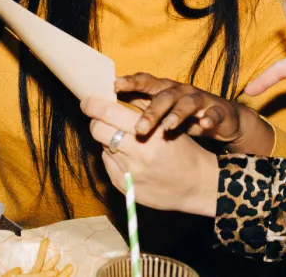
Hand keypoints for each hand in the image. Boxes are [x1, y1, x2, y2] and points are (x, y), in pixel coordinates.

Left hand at [81, 97, 218, 217]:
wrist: (198, 184)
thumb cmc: (184, 150)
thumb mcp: (167, 124)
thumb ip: (141, 111)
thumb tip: (113, 98)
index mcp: (150, 131)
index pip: (109, 113)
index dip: (94, 105)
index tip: (87, 100)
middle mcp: (138, 152)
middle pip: (98, 129)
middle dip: (95, 120)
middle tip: (96, 116)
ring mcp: (130, 172)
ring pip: (102, 146)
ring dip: (106, 138)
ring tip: (118, 136)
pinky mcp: (126, 187)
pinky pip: (108, 164)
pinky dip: (112, 156)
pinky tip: (125, 155)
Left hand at [117, 74, 253, 143]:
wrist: (221, 119)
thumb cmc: (182, 114)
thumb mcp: (160, 108)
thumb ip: (136, 103)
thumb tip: (103, 104)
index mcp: (163, 89)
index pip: (144, 81)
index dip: (130, 82)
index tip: (114, 86)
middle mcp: (180, 90)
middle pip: (163, 96)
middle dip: (151, 111)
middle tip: (139, 128)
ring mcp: (200, 99)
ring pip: (187, 103)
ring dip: (177, 115)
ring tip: (167, 128)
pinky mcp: (218, 110)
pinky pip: (214, 113)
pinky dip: (209, 118)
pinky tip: (204, 126)